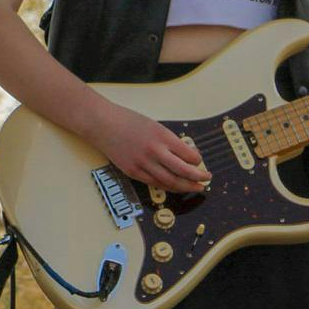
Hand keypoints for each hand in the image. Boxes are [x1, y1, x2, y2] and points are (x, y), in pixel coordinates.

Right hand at [89, 102, 211, 193]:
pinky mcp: (132, 171)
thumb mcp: (154, 125)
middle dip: (198, 177)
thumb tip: (185, 155)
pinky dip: (168, 186)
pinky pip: (154, 183)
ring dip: (186, 186)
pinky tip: (175, 187)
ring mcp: (143, 163)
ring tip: (195, 187)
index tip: (199, 161)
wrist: (102, 123)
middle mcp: (154, 151)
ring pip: (170, 181)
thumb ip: (169, 140)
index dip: (197, 160)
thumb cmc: (127, 121)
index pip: (188, 154)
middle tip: (207, 179)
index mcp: (162, 136)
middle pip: (183, 171)